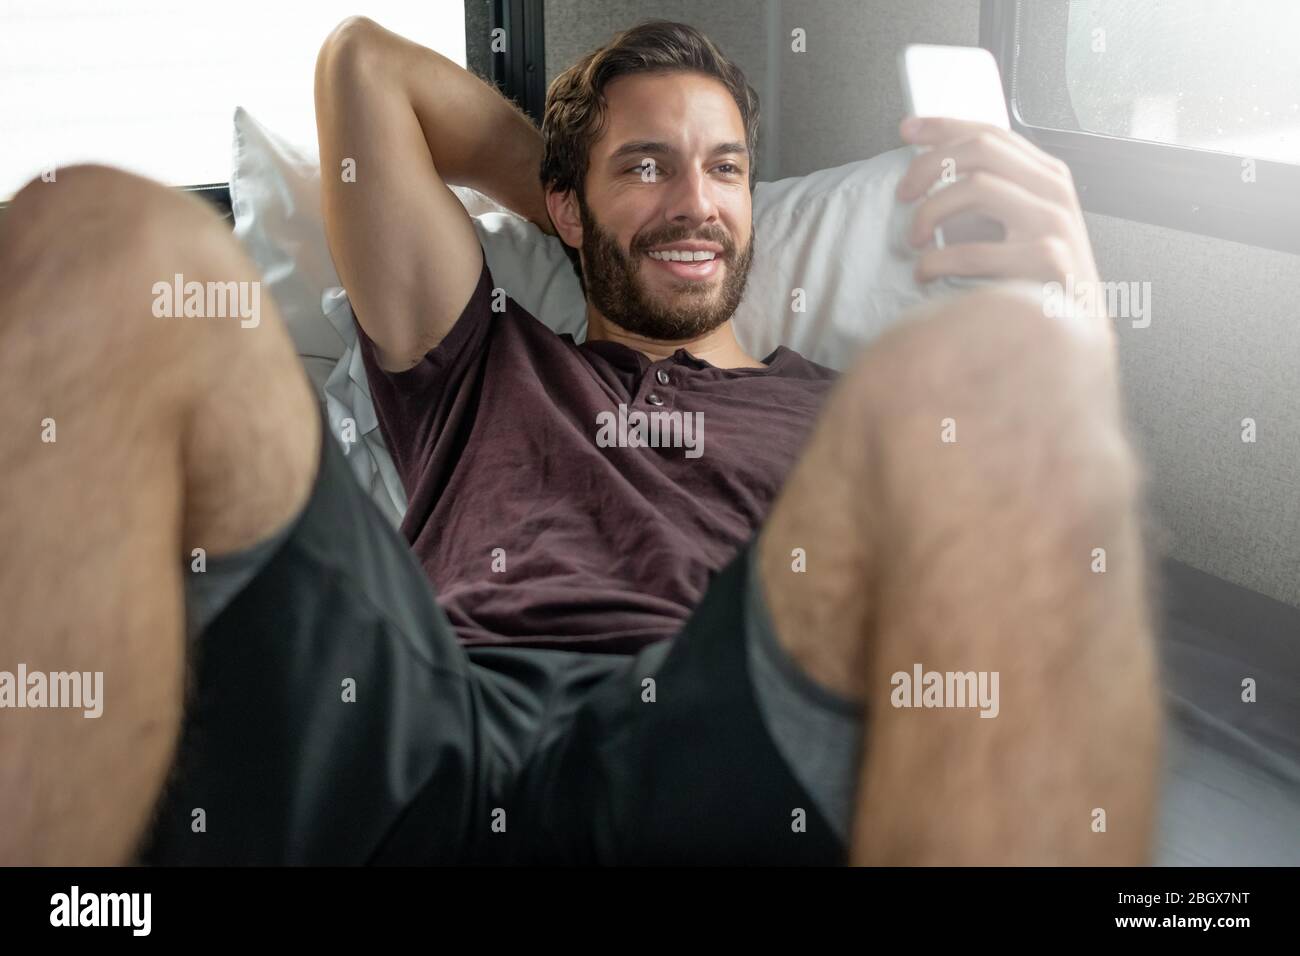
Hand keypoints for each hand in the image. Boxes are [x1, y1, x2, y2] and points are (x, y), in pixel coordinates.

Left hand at [896, 117, 1100, 290]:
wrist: (1075, 330)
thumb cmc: (1039, 279)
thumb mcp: (1021, 224)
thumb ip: (992, 195)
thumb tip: (930, 173)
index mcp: (1047, 177)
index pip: (992, 134)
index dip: (944, 127)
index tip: (908, 130)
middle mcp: (1054, 191)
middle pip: (981, 150)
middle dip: (929, 166)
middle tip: (903, 194)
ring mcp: (1053, 223)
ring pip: (975, 187)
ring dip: (931, 212)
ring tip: (916, 239)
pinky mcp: (1045, 260)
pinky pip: (973, 250)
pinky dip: (936, 261)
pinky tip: (926, 272)